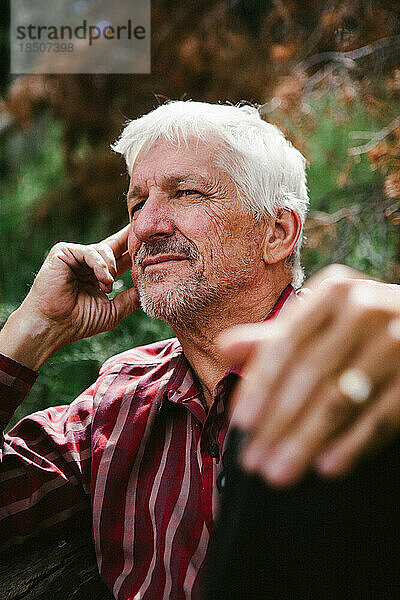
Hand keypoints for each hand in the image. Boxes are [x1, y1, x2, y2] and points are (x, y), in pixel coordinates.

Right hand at [0, 226, 138, 368]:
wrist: (54, 326)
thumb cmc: (79, 321)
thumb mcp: (113, 310)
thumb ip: (130, 299)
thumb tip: (149, 289)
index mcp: (99, 274)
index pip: (122, 257)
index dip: (135, 249)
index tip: (154, 242)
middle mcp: (88, 262)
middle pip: (115, 245)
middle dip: (130, 240)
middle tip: (146, 234)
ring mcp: (76, 256)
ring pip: (105, 249)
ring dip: (111, 269)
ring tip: (107, 286)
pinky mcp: (64, 252)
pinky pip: (89, 251)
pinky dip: (99, 265)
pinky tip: (103, 280)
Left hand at [219, 267, 399, 486]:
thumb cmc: (363, 330)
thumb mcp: (321, 325)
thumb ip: (275, 338)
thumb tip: (224, 347)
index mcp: (334, 290)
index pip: (287, 344)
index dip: (261, 386)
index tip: (240, 424)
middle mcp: (365, 307)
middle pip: (310, 374)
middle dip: (277, 422)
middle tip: (254, 461)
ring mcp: (397, 337)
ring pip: (341, 398)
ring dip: (305, 440)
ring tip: (279, 472)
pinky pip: (382, 415)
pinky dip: (353, 444)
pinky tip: (327, 467)